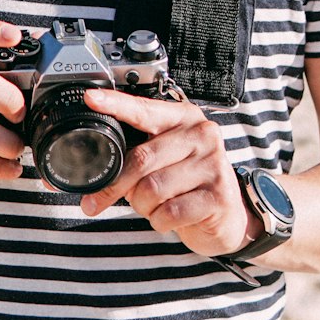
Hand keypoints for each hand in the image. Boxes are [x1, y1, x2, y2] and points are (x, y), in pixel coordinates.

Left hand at [78, 87, 257, 258]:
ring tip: (152, 207)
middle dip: (116, 186)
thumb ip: (137, 157)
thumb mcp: (165, 160)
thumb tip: (97, 173)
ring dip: (141, 206)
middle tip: (98, 202)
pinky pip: (169, 212)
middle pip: (141, 158)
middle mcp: (201, 134)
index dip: (115, 105)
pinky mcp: (218, 196)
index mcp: (183, 118)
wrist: (228, 217)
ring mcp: (213, 164)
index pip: (143, 109)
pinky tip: (169, 218)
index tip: (91, 98)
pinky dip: (159, 221)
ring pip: (152, 189)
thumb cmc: (188, 184)